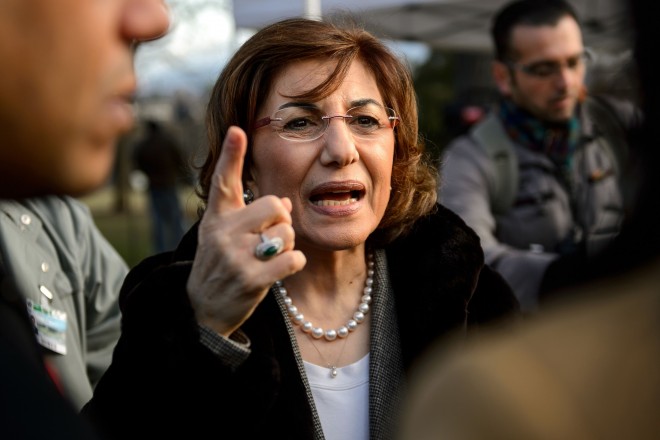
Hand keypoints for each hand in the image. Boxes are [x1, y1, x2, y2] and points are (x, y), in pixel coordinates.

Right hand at [186, 126, 305, 335]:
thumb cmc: (222, 264)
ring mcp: (235, 256)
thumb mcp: (224, 234)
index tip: (237, 131)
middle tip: (269, 238)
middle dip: (281, 222)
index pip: (224, 181)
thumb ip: (251, 214)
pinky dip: (293, 263)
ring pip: (286, 232)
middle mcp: (222, 232)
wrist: (204, 308)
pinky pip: (292, 258)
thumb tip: (286, 204)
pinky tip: (278, 270)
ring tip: (267, 258)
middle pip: (275, 206)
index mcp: (217, 217)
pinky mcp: (250, 279)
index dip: (231, 154)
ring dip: (286, 245)